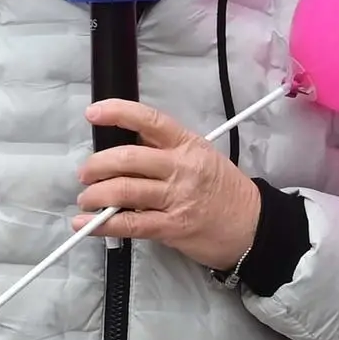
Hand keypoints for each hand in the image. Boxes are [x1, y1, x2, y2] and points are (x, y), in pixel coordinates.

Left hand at [79, 100, 263, 271]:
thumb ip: (165, 148)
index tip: (93, 113)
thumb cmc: (223, 189)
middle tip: (85, 173)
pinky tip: (86, 225)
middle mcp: (181, 167)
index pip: (150, 120)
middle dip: (97, 165)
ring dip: (95, 195)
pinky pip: (130, 223)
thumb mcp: (201, 156)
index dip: (118, 113)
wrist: (253, 226)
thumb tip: (123, 143)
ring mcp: (177, 198)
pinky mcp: (172, 227)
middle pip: (128, 159)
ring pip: (124, 190)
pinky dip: (103, 224)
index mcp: (188, 144)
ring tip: (87, 199)